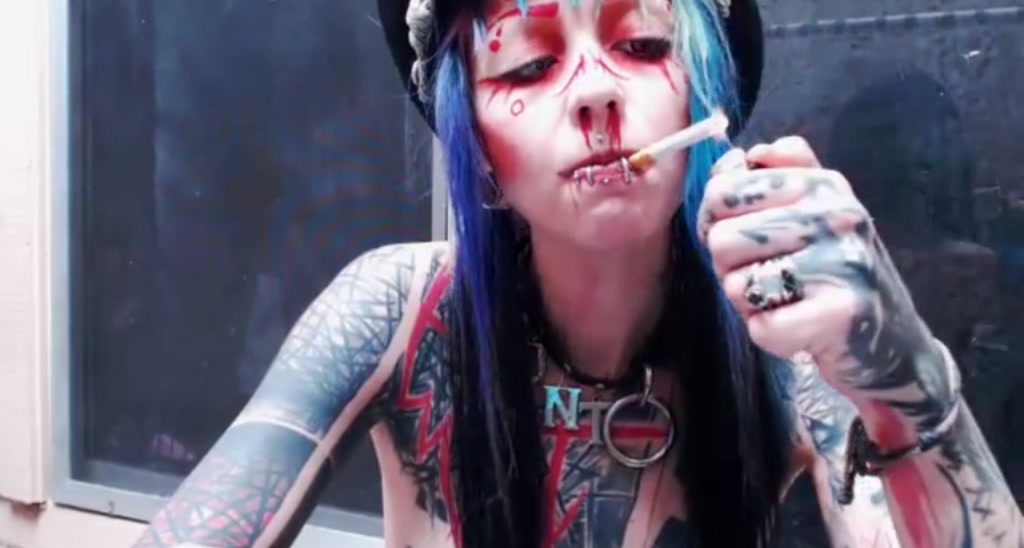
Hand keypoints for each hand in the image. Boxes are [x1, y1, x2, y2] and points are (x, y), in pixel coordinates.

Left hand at [698, 137, 957, 436]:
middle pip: (721, 240)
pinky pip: (761, 326)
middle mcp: (837, 215)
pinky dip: (771, 336)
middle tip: (772, 278)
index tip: (742, 239)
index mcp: (822, 184)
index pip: (724, 191)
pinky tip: (800, 330)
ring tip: (789, 302)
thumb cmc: (834, 273)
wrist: (893, 342)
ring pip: (737, 285)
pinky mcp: (840, 314)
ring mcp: (843, 263)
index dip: (714, 222)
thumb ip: (770, 176)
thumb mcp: (811, 213)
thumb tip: (737, 158)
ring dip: (751, 304)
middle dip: (732, 268)